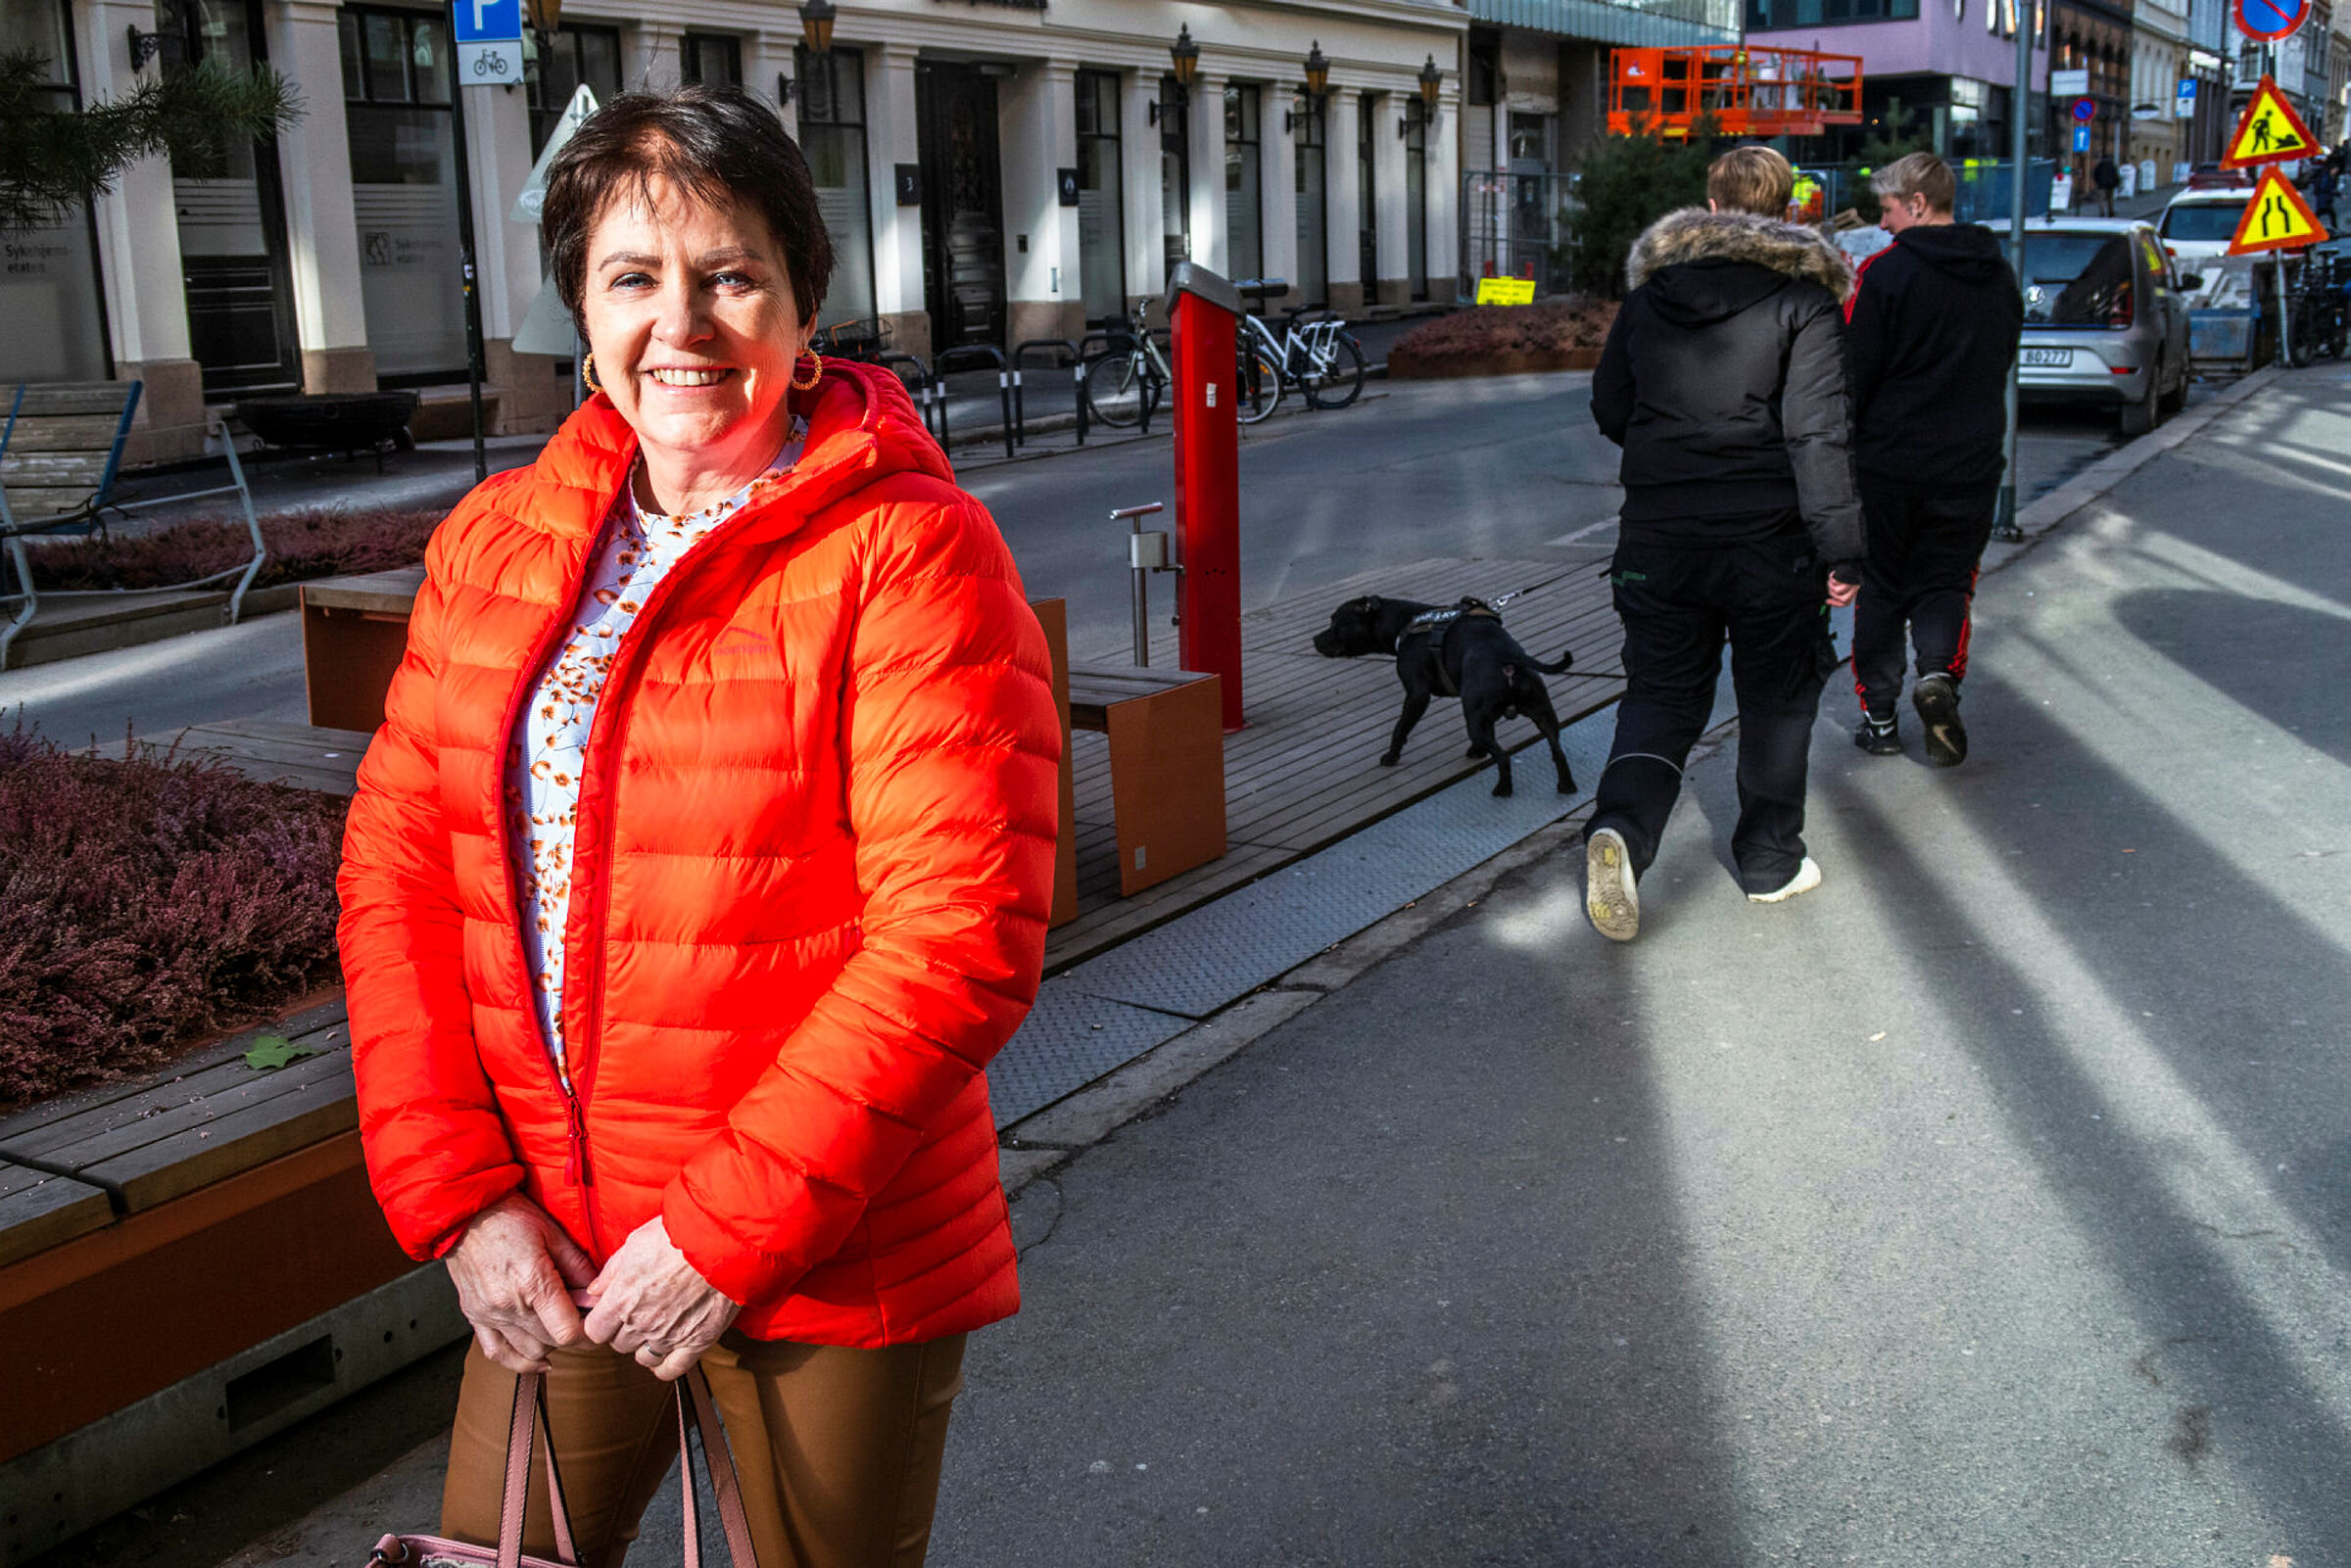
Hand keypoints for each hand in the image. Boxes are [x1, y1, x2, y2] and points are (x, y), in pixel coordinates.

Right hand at [445, 1194, 597, 1374]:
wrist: (465, 1213)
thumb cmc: (510, 1216)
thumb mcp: (553, 1234)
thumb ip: (578, 1268)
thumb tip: (597, 1293)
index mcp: (533, 1283)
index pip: (567, 1332)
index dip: (588, 1333)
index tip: (596, 1325)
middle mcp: (509, 1305)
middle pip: (550, 1343)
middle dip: (571, 1336)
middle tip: (581, 1320)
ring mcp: (489, 1314)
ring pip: (528, 1352)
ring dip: (548, 1346)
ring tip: (558, 1329)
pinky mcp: (475, 1316)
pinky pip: (496, 1352)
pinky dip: (517, 1361)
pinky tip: (536, 1358)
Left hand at [582, 1216, 740, 1381]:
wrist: (721, 1242)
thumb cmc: (678, 1236)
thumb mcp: (636, 1242)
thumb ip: (611, 1271)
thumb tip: (595, 1290)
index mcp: (621, 1300)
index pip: (594, 1331)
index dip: (600, 1321)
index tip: (608, 1312)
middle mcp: (642, 1324)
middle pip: (618, 1344)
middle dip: (623, 1329)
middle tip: (636, 1312)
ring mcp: (669, 1336)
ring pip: (642, 1357)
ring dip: (644, 1345)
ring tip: (654, 1327)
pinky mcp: (697, 1341)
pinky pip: (672, 1369)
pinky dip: (664, 1366)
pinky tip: (665, 1353)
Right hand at [1826, 576, 1858, 608]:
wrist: (1847, 560)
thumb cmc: (1844, 573)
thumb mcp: (1842, 586)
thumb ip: (1837, 594)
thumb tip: (1827, 602)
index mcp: (1854, 590)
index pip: (1846, 602)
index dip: (1835, 603)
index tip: (1827, 601)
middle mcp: (1854, 587)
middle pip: (1841, 598)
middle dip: (1832, 593)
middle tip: (1829, 587)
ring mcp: (1851, 582)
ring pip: (1837, 591)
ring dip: (1831, 585)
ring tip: (1831, 579)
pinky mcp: (1846, 576)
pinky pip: (1834, 582)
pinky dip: (1831, 578)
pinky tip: (1833, 574)